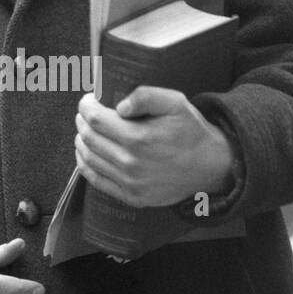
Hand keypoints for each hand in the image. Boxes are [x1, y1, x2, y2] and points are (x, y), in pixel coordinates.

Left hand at [75, 87, 234, 208]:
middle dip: (82, 121)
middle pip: (89, 138)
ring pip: (89, 158)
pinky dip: (85, 164)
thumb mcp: (175, 103)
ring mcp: (131, 183)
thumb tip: (119, 105)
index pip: (95, 119)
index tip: (88, 100)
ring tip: (86, 130)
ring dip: (81, 140)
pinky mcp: (133, 197)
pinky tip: (86, 152)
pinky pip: (97, 180)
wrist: (211, 166)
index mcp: (139, 138)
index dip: (86, 106)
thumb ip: (145, 96)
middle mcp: (131, 163)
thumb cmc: (190, 130)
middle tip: (86, 113)